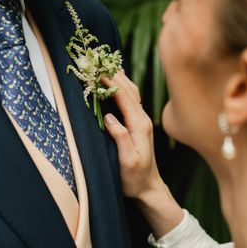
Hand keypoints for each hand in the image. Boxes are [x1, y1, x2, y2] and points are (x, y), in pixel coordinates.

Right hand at [103, 71, 163, 198]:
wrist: (149, 187)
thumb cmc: (135, 178)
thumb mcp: (127, 161)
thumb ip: (121, 138)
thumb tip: (109, 117)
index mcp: (140, 125)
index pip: (124, 97)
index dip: (111, 83)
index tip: (98, 71)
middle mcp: (143, 119)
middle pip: (129, 90)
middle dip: (113, 74)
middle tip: (98, 60)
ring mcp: (142, 120)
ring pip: (131, 92)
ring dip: (118, 77)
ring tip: (105, 63)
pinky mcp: (138, 124)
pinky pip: (131, 99)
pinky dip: (122, 86)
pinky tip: (117, 79)